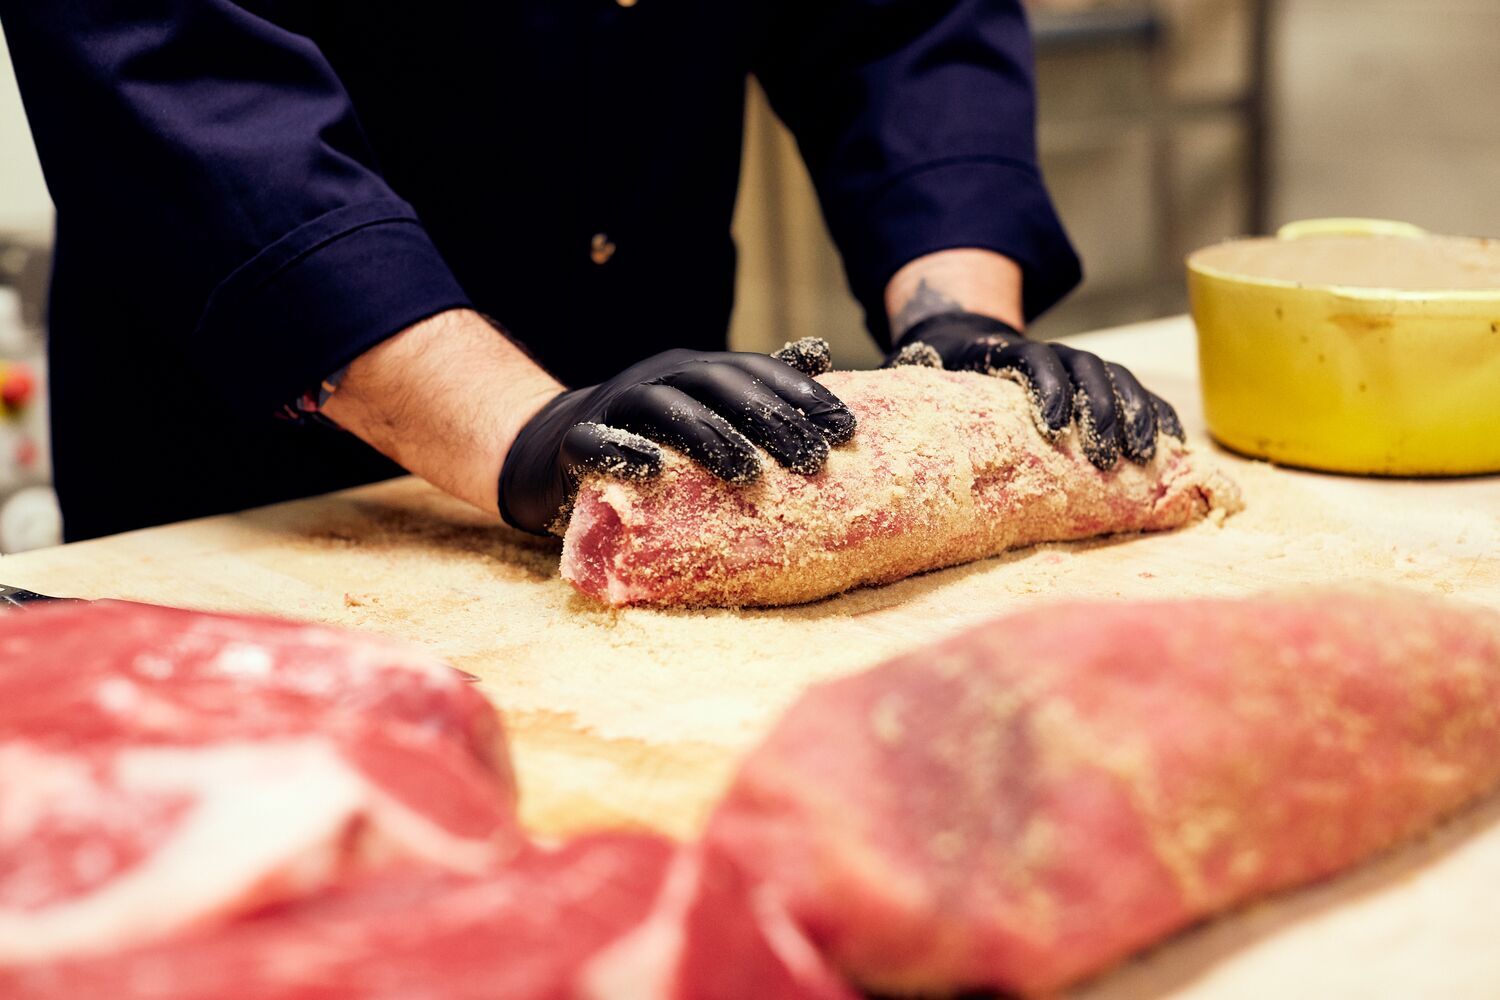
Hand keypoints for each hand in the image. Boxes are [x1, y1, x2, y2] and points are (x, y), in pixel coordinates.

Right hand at [498, 341, 856, 534]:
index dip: (800, 395)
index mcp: (694, 370)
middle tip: (812, 462)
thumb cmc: (645, 434)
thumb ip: (754, 385)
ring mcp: (614, 406)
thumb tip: (820, 355)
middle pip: (718, 386)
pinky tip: (651, 470)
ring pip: (662, 408)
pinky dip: (621, 451)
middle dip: (769, 421)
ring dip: (707, 436)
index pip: (754, 371)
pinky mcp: (573, 443)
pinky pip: (594, 442)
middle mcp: (658, 378)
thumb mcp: (702, 405)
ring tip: (746, 473)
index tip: (846, 429)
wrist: (548, 448)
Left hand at [885, 311, 1182, 469]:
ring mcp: (1073, 363)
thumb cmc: (930, 372)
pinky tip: (1175, 446)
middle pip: (1087, 368)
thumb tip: (857, 418)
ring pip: (1115, 378)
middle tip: (1111, 460)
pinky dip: (1156, 414)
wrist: (957, 336)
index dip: (1049, 390)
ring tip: (1147, 458)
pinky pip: (1134, 391)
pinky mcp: (1094, 381)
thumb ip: (904, 390)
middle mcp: (1043, 351)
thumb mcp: (913, 376)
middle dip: (1103, 412)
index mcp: (998, 350)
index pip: (1034, 360)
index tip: (1055, 429)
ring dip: (1135, 415)